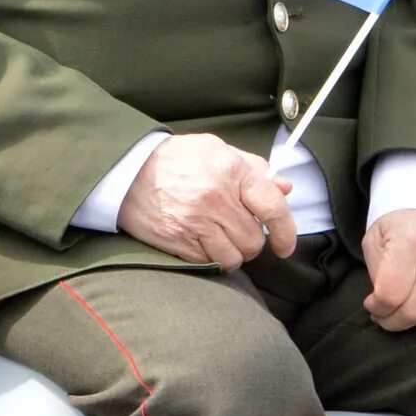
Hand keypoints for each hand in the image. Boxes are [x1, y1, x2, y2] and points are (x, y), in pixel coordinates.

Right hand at [114, 133, 295, 270]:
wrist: (128, 171)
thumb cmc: (177, 159)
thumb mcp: (218, 150)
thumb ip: (254, 169)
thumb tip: (284, 188)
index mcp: (232, 172)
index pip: (273, 207)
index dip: (287, 231)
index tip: (286, 245)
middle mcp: (216, 199)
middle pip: (254, 240)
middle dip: (252, 241)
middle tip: (239, 230)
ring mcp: (195, 223)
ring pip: (233, 258)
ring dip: (233, 254)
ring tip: (221, 239)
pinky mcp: (177, 241)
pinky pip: (208, 264)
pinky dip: (210, 259)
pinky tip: (202, 242)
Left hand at [362, 208, 415, 329]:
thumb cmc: (404, 222)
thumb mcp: (377, 237)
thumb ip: (376, 273)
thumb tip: (381, 304)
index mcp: (409, 244)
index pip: (390, 295)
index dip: (377, 308)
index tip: (372, 304)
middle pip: (413, 312)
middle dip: (392, 322)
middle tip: (385, 315)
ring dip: (415, 321)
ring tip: (406, 310)